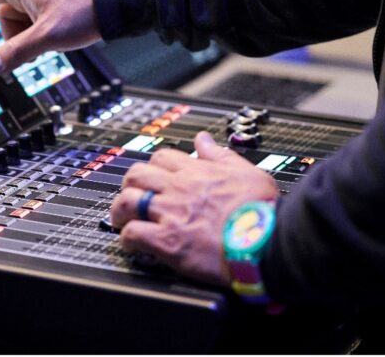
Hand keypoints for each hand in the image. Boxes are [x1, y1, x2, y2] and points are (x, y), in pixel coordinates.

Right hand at [0, 0, 98, 74]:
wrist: (121, 0)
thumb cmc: (86, 11)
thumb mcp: (47, 37)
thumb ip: (17, 52)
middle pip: (6, 13)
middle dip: (15, 34)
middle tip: (37, 43)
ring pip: (25, 16)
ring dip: (32, 32)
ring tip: (56, 37)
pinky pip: (41, 14)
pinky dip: (44, 28)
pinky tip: (64, 32)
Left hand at [110, 131, 278, 285]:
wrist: (264, 242)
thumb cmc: (262, 211)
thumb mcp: (247, 172)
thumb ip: (222, 156)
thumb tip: (205, 140)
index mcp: (198, 172)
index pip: (162, 157)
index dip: (154, 166)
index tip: (155, 177)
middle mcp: (179, 189)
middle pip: (137, 175)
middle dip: (130, 184)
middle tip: (131, 195)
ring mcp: (170, 213)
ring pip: (127, 201)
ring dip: (120, 210)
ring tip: (122, 220)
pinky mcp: (167, 241)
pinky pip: (133, 234)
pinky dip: (127, 238)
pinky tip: (132, 244)